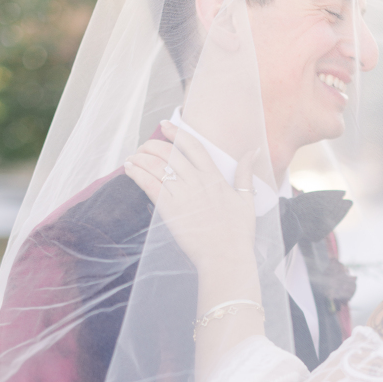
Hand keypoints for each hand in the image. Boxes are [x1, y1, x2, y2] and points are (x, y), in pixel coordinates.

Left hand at [124, 121, 257, 272]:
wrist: (226, 257)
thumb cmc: (238, 233)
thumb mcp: (247, 200)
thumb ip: (245, 174)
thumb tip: (253, 151)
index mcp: (214, 177)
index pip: (193, 146)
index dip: (177, 132)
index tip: (165, 124)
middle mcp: (196, 181)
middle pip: (169, 153)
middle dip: (152, 145)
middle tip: (143, 146)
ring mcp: (182, 194)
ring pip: (156, 166)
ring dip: (140, 158)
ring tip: (132, 157)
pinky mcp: (169, 210)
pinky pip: (149, 185)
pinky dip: (136, 174)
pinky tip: (129, 169)